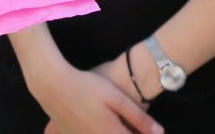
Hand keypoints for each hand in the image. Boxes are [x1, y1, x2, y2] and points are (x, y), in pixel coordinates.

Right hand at [30, 64, 161, 133]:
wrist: (53, 85)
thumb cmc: (87, 87)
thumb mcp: (116, 98)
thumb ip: (139, 118)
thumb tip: (160, 133)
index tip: (153, 132)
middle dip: (132, 132)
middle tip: (139, 127)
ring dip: (117, 131)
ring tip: (119, 121)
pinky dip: (102, 131)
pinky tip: (103, 122)